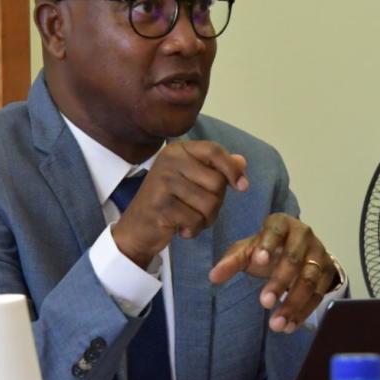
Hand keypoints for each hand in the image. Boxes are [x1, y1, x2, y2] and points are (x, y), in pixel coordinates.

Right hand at [111, 141, 248, 268]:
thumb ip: (216, 169)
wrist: (137, 228)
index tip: (243, 186)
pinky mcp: (161, 206)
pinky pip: (196, 220)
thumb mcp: (191, 180)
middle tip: (199, 209)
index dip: (232, 169)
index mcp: (177, 150)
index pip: (213, 150)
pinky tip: (180, 228)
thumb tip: (241, 161)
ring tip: (190, 219)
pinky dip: (193, 229)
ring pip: (210, 203)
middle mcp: (168, 161)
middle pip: (217, 182)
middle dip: (216, 202)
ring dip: (206, 219)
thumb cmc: (168, 202)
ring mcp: (163, 182)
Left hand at [208, 213, 334, 333]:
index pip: (275, 230)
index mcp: (282, 224)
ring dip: (293, 303)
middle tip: (263, 303)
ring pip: (309, 279)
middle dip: (279, 282)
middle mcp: (304, 235)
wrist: (298, 251)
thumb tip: (213, 277)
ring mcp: (319, 253)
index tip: (258, 261)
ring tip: (276, 324)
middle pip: (294, 259)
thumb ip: (232, 261)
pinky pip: (318, 294)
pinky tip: (289, 325)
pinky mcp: (328, 272)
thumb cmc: (268, 248)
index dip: (268, 244)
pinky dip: (303, 312)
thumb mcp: (249, 250)